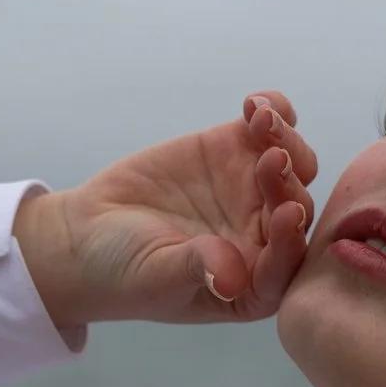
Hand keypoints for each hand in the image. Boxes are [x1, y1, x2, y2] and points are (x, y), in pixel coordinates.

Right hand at [15, 92, 318, 329]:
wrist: (90, 233)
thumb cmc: (123, 270)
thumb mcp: (157, 275)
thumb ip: (196, 270)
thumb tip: (230, 279)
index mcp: (253, 284)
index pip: (284, 264)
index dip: (289, 240)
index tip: (287, 214)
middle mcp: (264, 236)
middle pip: (294, 206)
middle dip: (286, 183)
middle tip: (271, 158)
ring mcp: (252, 191)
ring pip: (290, 163)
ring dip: (283, 140)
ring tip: (259, 120)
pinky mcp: (233, 151)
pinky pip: (266, 128)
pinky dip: (271, 111)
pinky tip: (255, 103)